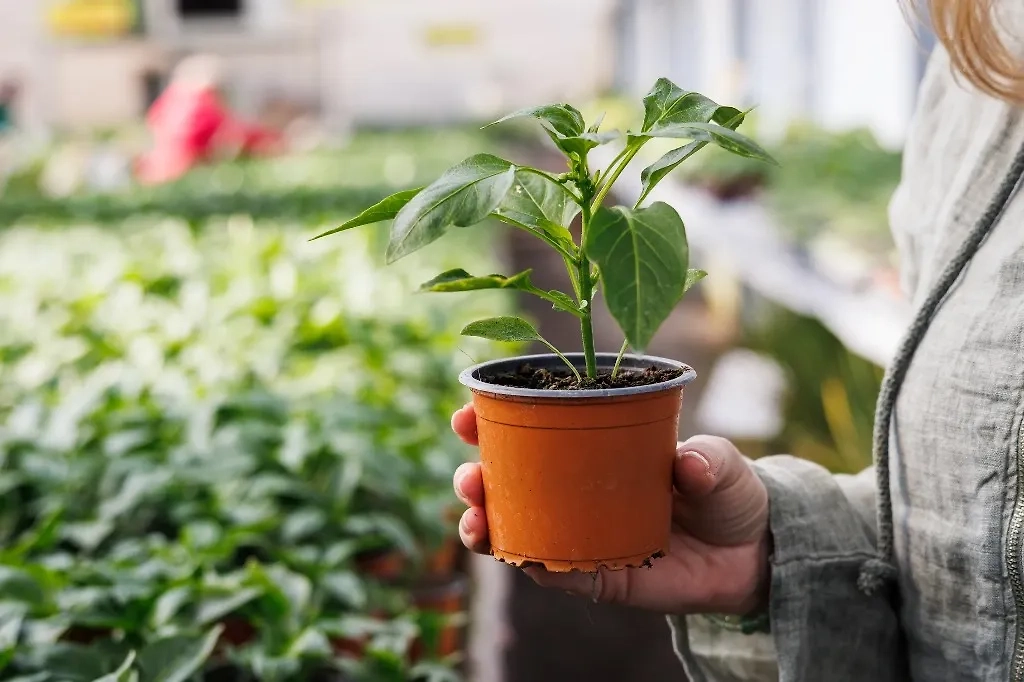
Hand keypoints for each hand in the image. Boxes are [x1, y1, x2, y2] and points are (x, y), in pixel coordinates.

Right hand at [451, 403, 771, 615]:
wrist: (752, 551)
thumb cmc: (725, 490)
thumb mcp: (721, 462)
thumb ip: (707, 459)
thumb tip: (687, 464)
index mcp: (594, 451)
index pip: (534, 433)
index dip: (492, 423)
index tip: (467, 415)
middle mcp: (578, 493)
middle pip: (510, 484)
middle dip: (475, 479)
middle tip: (469, 476)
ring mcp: (585, 535)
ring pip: (520, 531)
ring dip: (487, 526)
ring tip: (475, 520)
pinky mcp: (601, 578)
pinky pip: (560, 574)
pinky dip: (537, 565)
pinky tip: (521, 556)